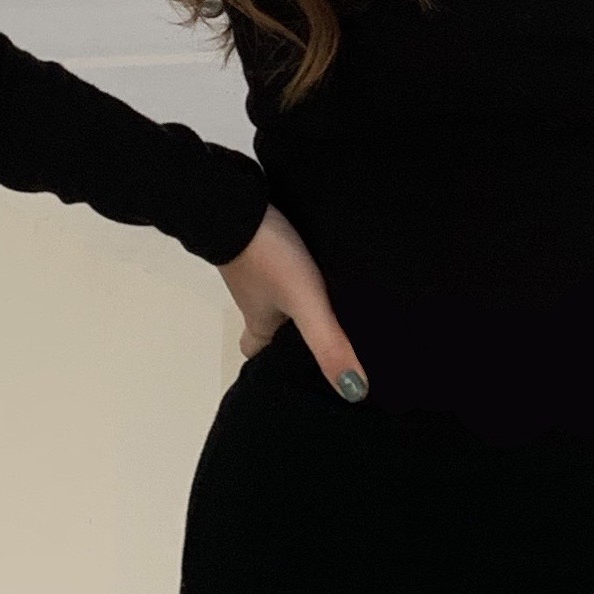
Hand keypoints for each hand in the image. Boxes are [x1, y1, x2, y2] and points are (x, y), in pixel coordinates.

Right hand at [218, 204, 369, 400]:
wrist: (238, 200)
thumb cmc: (268, 260)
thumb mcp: (304, 302)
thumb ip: (327, 342)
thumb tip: (355, 393)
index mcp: (260, 323)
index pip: (258, 356)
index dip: (273, 368)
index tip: (299, 373)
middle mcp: (257, 300)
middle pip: (274, 327)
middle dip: (297, 335)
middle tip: (334, 339)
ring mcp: (259, 270)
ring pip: (281, 296)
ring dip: (304, 301)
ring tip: (344, 306)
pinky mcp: (268, 242)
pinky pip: (286, 266)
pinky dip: (304, 271)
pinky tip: (332, 268)